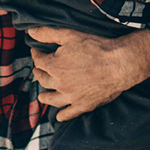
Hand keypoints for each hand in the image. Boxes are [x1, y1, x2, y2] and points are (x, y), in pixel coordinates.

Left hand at [27, 27, 149, 120]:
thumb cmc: (96, 47)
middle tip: (38, 71)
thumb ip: (48, 33)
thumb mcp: (69, 35)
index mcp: (54, 66)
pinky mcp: (84, 105)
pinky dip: (62, 116)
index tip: (36, 52)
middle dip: (38, 74)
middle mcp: (59, 84)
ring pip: (52, 99)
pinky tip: (59, 116)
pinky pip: (69, 113)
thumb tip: (30, 32)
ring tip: (42, 96)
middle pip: (43, 80)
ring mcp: (71, 96)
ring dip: (44, 97)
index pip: (38, 61)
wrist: (118, 64)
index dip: (36, 55)